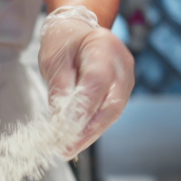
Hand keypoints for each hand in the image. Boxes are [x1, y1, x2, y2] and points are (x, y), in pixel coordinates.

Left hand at [38, 6, 134, 158]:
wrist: (80, 30)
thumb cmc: (65, 41)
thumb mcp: (54, 60)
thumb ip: (60, 89)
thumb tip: (60, 122)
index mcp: (103, 47)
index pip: (96, 82)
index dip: (81, 109)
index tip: (63, 130)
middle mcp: (122, 64)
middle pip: (110, 105)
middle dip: (87, 131)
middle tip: (66, 149)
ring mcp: (126, 79)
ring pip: (111, 114)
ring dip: (89, 134)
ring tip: (68, 149)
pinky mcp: (122, 92)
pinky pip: (109, 113)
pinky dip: (92, 128)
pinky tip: (76, 140)